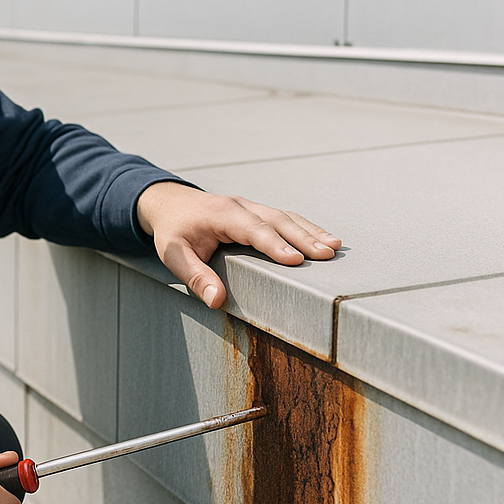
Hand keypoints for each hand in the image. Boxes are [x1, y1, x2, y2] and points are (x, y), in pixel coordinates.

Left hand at [136, 181, 340, 309]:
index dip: (274, 244)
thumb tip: (217, 301)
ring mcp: (251, 207)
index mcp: (221, 214)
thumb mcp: (174, 255)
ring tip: (335, 247)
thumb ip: (195, 277)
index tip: (295, 260)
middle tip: (327, 254)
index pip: (253, 229)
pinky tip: (323, 240)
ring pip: (286, 217)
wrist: (168, 203)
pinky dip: (305, 228)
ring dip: (310, 232)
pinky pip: (284, 218)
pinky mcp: (257, 212)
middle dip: (303, 237)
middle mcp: (241, 206)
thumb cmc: (172, 230)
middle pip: (277, 220)